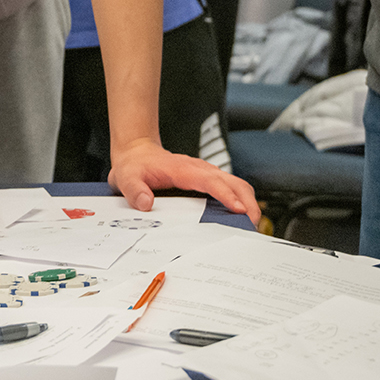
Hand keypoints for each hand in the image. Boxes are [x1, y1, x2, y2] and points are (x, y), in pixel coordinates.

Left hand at [107, 138, 261, 226]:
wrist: (137, 152)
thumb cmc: (134, 166)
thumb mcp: (126, 178)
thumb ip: (134, 190)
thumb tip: (146, 203)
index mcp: (183, 169)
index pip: (211, 181)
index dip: (226, 194)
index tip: (239, 209)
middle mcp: (199, 169)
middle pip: (233, 182)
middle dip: (247, 202)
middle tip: (253, 226)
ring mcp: (206, 174)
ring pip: (236, 184)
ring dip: (248, 202)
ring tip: (252, 227)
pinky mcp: (208, 180)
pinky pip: (231, 188)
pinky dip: (241, 201)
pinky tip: (242, 218)